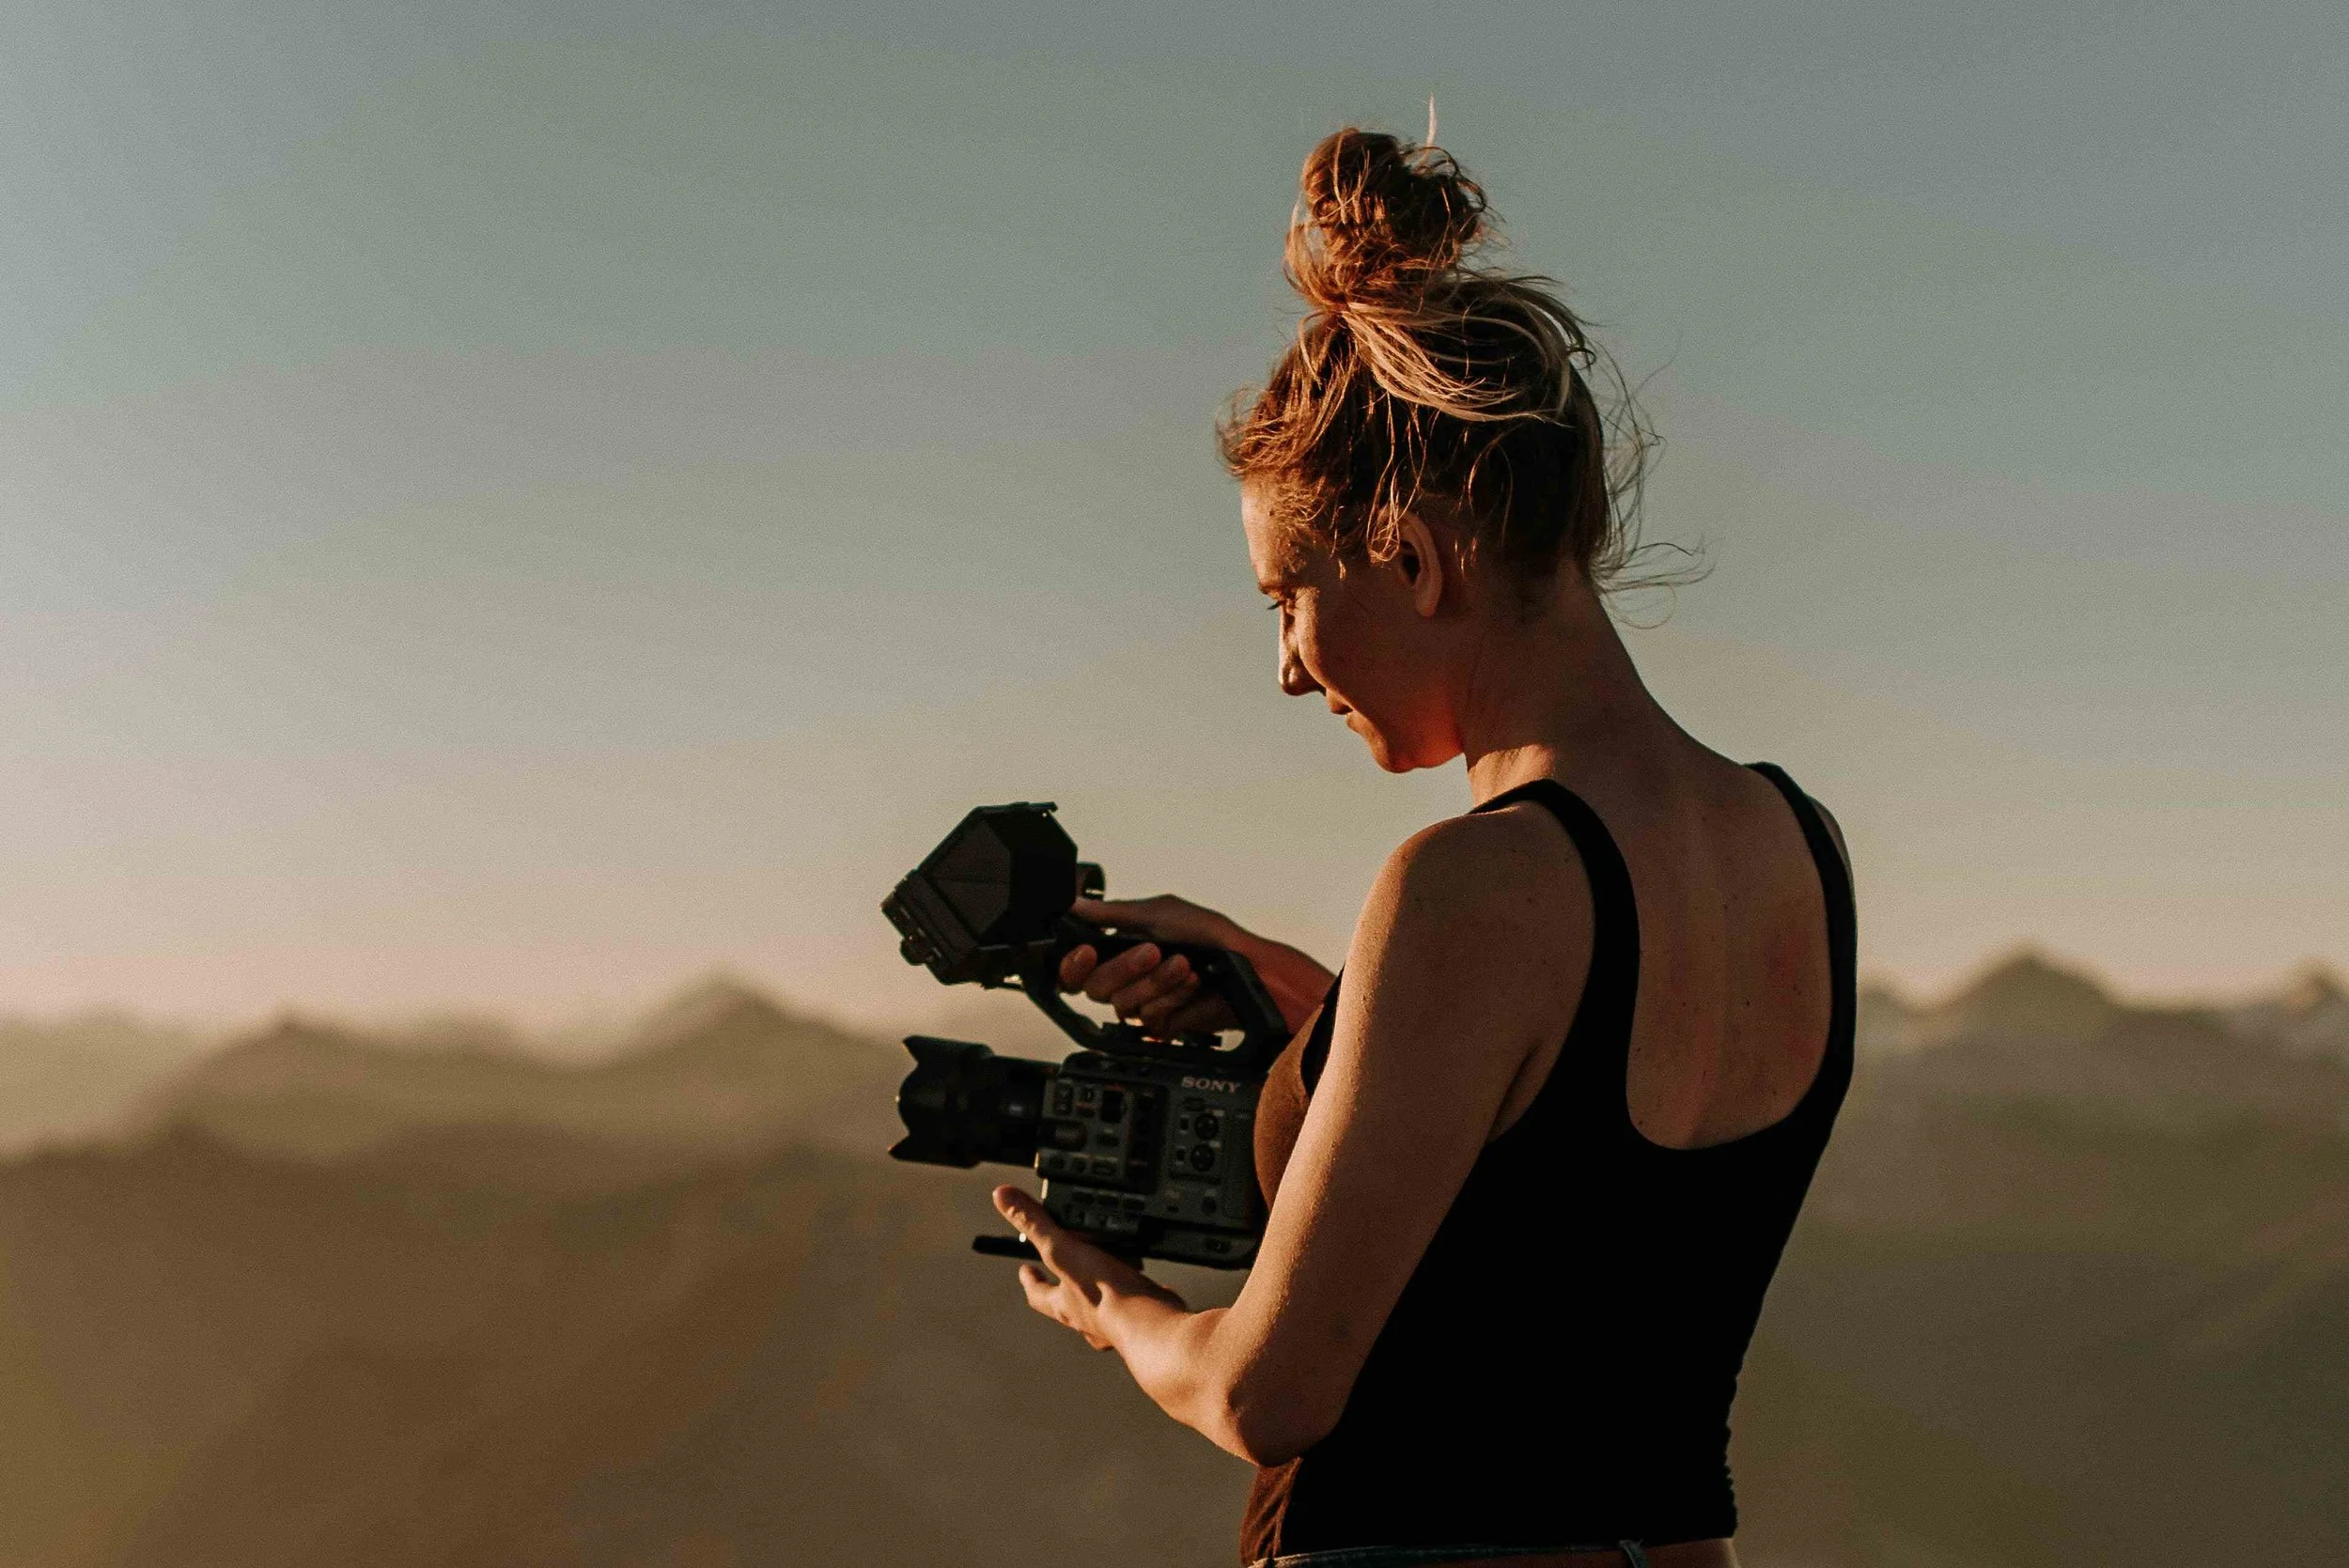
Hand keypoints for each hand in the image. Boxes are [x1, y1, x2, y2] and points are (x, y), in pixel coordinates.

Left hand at [993, 1185, 1183, 1351]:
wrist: (1150, 1326)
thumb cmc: (1105, 1295)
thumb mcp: (1062, 1250)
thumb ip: (1035, 1223)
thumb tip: (1002, 1197)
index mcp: (1064, 1304)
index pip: (1038, 1294)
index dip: (1030, 1281)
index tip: (1024, 1270)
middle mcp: (1087, 1318)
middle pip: (1069, 1305)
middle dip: (1067, 1289)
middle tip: (1068, 1273)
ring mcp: (1115, 1323)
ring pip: (1103, 1309)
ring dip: (1104, 1292)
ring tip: (1113, 1271)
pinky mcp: (1143, 1320)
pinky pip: (1136, 1306)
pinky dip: (1137, 1295)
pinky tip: (1146, 1285)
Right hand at [1058, 895, 1243, 1036]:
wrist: (1245, 970)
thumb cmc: (1210, 936)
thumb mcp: (1158, 912)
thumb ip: (1111, 913)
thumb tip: (1075, 905)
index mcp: (1120, 947)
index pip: (1077, 966)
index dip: (1076, 963)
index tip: (1088, 952)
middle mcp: (1127, 976)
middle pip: (1095, 987)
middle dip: (1127, 968)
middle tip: (1153, 951)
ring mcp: (1143, 1001)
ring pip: (1123, 1003)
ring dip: (1157, 981)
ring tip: (1184, 965)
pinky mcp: (1161, 1023)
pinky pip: (1148, 1018)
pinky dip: (1172, 997)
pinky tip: (1191, 985)